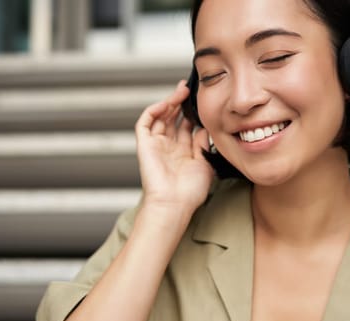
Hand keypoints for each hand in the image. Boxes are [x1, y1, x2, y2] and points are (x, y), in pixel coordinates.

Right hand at [135, 80, 213, 212]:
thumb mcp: (204, 163)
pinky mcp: (144, 145)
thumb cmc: (190, 192)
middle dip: (180, 103)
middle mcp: (169, 147)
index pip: (186, 126)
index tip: (202, 101)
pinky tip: (166, 103)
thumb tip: (204, 126)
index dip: (192, 113)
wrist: (174, 203)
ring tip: (181, 91)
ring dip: (169, 103)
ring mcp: (156, 145)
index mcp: (183, 153)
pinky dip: (154, 111)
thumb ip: (203, 143)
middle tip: (189, 89)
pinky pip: (145, 123)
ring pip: (160, 117)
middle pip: (172, 118)